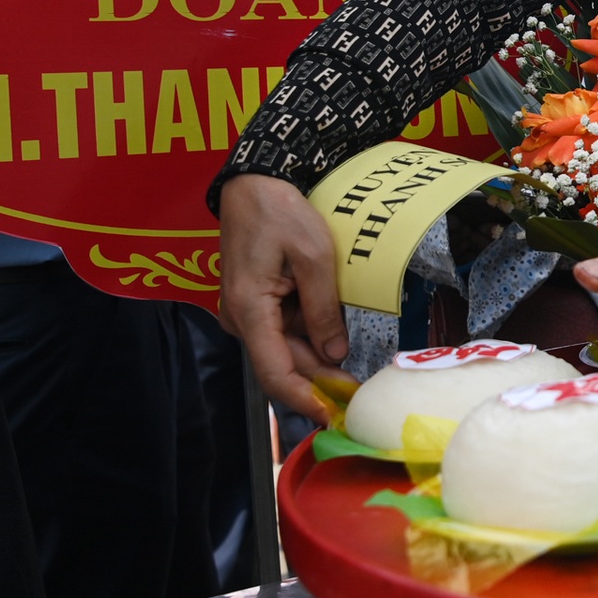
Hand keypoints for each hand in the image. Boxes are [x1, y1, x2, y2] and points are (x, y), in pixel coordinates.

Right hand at [217, 174, 348, 423]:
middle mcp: (241, 318)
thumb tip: (334, 355)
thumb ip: (323, 310)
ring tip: (351, 366)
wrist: (255, 182)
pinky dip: (308, 335)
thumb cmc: (281, 212)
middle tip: (357, 392)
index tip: (331, 416)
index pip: (274, 372)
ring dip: (316, 357)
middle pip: (282, 362)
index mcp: (249, 311)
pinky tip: (333, 336)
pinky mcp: (254, 302)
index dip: (303, 399)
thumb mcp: (314, 258)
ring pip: (284, 347)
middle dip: (319, 380)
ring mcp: (245, 311)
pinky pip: (282, 328)